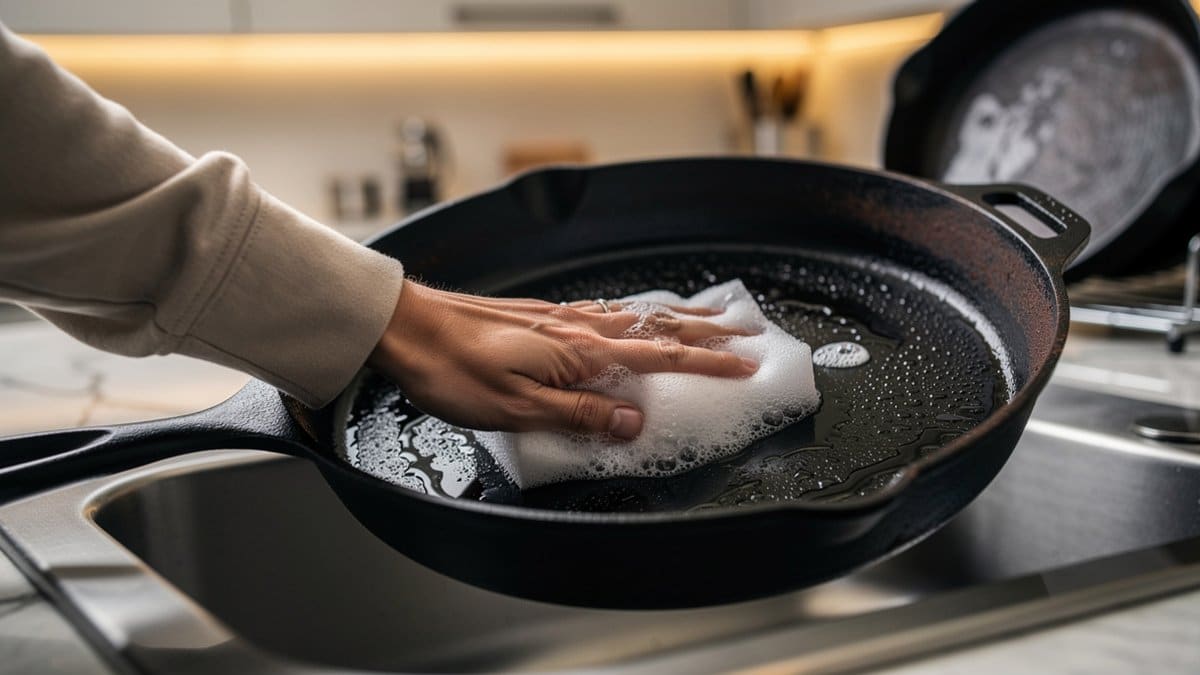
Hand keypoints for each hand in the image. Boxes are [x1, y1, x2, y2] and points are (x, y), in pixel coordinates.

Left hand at [368, 281, 756, 439]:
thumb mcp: (517, 408)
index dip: (706, 361)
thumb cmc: (453, 370)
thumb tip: (634, 421)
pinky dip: (637, 312)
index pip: (659, 355)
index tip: (745, 364)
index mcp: (579, 353)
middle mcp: (577, 328)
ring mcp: (560, 318)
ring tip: (710, 318)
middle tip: (747, 332)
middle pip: (657, 326)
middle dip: (707, 331)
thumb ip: (580, 414)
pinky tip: (635, 314)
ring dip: (678, 318)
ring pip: (635, 315)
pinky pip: (606, 311)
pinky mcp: (541, 316)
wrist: (406, 328)